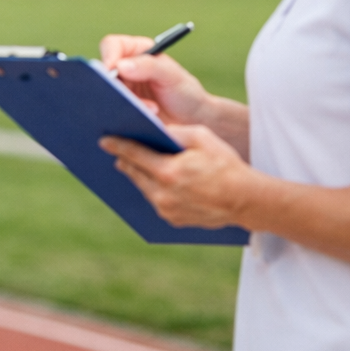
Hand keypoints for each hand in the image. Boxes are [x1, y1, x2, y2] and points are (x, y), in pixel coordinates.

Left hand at [99, 124, 256, 229]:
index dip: (118, 146)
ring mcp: (167, 210)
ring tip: (135, 164)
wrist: (245, 200)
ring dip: (140, 176)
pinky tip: (157, 181)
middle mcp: (162, 194)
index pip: (134, 155)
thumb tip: (155, 130)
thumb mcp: (202, 138)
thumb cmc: (225, 165)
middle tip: (118, 151)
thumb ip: (175, 132)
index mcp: (168, 172)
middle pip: (134, 173)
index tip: (104, 141)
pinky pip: (156, 201)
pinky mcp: (173, 220)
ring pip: (144, 188)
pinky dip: (154, 190)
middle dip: (126, 161)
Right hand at [100, 34, 212, 124]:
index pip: (111, 45)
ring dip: (125, 102)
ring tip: (152, 109)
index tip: (111, 71)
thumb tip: (120, 66)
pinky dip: (124, 115)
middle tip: (128, 97)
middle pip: (104, 72)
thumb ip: (149, 66)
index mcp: (136, 51)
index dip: (108, 56)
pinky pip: (111, 110)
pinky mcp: (121, 109)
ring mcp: (122, 90)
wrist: (192, 121)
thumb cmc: (186, 92)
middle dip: (115, 85)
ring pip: (106, 93)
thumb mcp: (172, 75)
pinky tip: (144, 119)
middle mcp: (124, 69)